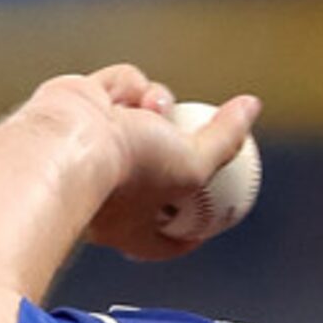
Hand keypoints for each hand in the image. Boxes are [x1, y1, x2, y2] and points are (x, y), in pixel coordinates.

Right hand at [28, 65, 260, 263]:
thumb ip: (227, 140)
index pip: (165, 239)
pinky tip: (123, 95)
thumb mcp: (195, 166)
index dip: (192, 230)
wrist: (70, 141)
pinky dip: (128, 84)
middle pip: (159, 167)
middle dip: (179, 145)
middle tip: (198, 132)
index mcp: (129, 227)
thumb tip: (252, 107)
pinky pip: (121, 83)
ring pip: (147, 110)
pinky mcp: (79, 102)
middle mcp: (107, 190)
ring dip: (158, 104)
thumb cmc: (132, 170)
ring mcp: (92, 144)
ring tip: (152, 111)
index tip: (214, 219)